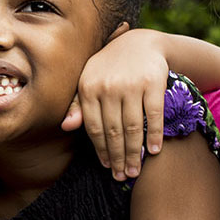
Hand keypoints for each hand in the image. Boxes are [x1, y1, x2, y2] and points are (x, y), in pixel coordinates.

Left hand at [62, 28, 168, 180]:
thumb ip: (78, 105)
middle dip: (117, 158)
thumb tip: (65, 127)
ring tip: (135, 171)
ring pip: (132, 127)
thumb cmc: (110, 68)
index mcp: (88, 87)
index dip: (101, 150)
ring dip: (134, 153)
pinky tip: (153, 151)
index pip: (93, 128)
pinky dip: (154, 136)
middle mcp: (108, 86)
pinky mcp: (153, 82)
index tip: (106, 166)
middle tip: (121, 176)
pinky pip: (154, 115)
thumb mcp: (89, 81)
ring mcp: (132, 84)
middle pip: (113, 131)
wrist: (140, 43)